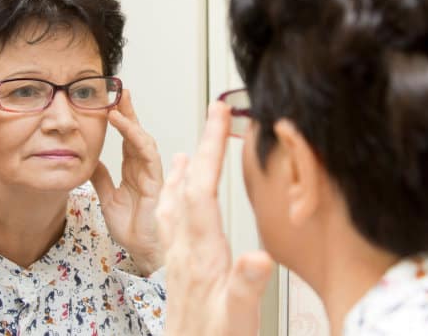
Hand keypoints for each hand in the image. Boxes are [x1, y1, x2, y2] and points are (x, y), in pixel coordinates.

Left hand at [91, 90, 163, 275]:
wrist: (142, 250)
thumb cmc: (132, 228)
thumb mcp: (108, 198)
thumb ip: (102, 178)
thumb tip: (90, 160)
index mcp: (133, 171)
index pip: (126, 139)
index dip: (119, 121)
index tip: (108, 103)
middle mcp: (144, 168)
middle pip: (136, 133)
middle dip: (128, 111)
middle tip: (119, 90)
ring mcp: (151, 172)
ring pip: (143, 138)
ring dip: (131, 119)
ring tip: (118, 102)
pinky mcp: (156, 179)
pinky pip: (147, 153)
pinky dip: (135, 136)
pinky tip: (125, 124)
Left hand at [156, 102, 273, 335]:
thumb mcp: (238, 318)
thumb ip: (245, 286)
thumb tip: (257, 257)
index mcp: (203, 251)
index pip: (203, 187)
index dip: (211, 148)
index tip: (218, 114)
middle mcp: (185, 246)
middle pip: (189, 184)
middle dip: (202, 144)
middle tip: (212, 112)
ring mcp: (179, 252)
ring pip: (174, 199)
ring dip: (184, 168)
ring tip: (189, 147)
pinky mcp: (178, 262)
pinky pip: (170, 218)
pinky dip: (175, 196)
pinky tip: (177, 194)